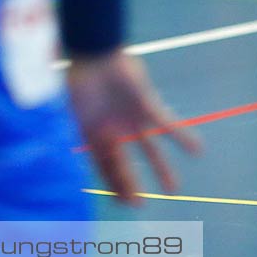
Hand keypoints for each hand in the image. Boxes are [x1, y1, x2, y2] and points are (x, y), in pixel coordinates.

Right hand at [65, 50, 200, 203]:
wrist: (94, 51)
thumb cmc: (77, 80)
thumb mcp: (70, 113)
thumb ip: (73, 138)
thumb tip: (60, 160)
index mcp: (92, 133)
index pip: (103, 166)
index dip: (112, 185)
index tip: (122, 203)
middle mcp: (112, 130)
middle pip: (123, 163)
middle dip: (130, 184)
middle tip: (139, 204)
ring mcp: (130, 119)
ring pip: (148, 149)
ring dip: (161, 168)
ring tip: (174, 188)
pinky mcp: (146, 106)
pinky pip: (166, 125)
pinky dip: (181, 137)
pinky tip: (196, 150)